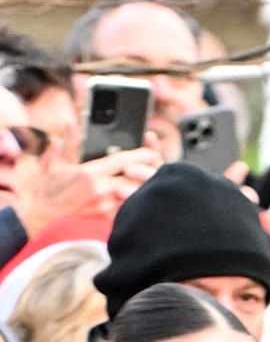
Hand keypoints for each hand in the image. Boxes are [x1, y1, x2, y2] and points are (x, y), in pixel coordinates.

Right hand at [13, 138, 160, 236]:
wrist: (44, 217)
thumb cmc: (50, 189)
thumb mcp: (57, 163)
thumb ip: (69, 143)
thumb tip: (72, 124)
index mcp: (90, 174)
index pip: (124, 161)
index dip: (142, 154)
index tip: (151, 151)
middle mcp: (102, 191)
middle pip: (137, 178)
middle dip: (149, 170)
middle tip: (154, 164)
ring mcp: (107, 206)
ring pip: (137, 193)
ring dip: (145, 184)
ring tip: (150, 176)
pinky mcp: (109, 217)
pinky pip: (130, 206)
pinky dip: (137, 198)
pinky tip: (140, 192)